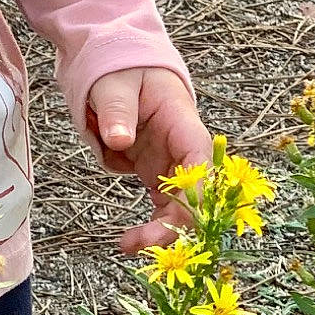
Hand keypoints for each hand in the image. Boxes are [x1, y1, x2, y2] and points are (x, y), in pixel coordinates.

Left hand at [87, 67, 212, 253]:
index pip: (200, 161)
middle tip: (143, 243)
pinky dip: (153, 226)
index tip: (176, 218)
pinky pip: (164, 206)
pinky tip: (132, 242)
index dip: (196, 193)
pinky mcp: (158, 173)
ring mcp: (173, 163)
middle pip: (196, 193)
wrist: (121, 68)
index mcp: (182, 122)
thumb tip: (119, 139)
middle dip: (176, 224)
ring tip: (130, 246)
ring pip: (182, 207)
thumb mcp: (115, 85)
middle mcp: (184, 148)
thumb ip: (117, 111)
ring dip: (164, 232)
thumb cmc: (123, 72)